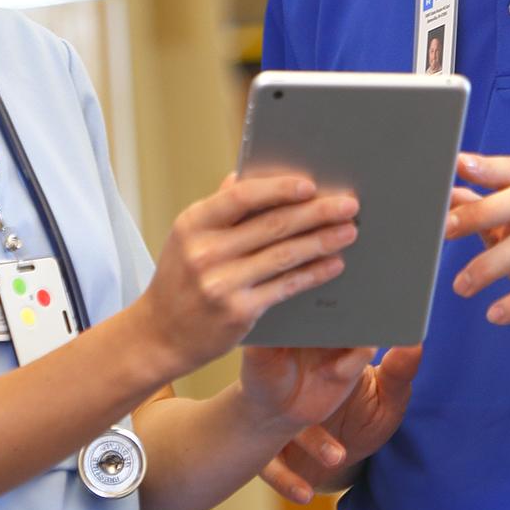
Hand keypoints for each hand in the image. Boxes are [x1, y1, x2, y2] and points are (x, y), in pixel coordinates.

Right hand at [139, 174, 358, 377]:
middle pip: (272, 225)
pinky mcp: (238, 313)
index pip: (242, 197)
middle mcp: (206, 251)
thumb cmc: (181, 276)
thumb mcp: (188, 236)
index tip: (310, 184)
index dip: (278, 188)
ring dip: (322, 241)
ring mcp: (221, 284)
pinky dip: (312, 273)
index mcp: (193, 223)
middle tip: (348, 203)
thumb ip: (220, 207)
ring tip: (349, 231)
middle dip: (316, 212)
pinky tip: (333, 264)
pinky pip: (285, 287)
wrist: (160, 334)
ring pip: (284, 255)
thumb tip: (246, 175)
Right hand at [259, 344, 421, 502]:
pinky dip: (285, 478)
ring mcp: (277, 421)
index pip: (312, 345)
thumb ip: (399, 372)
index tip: (341, 359)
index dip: (322, 348)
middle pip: (288, 380)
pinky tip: (305, 493)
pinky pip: (270, 464)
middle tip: (331, 402)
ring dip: (308, 438)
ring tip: (337, 456)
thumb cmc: (364, 416)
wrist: (341, 457)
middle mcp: (292, 387)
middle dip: (304, 390)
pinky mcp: (269, 452)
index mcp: (319, 362)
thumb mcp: (386, 398)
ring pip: (280, 423)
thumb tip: (414, 343)